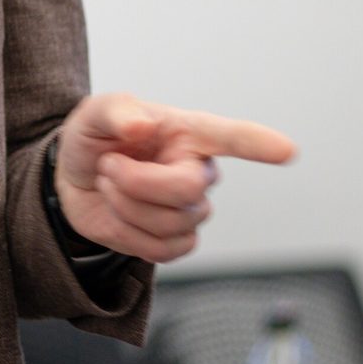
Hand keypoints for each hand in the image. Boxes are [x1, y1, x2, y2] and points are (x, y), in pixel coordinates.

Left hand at [54, 93, 296, 264]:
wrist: (75, 179)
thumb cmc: (95, 139)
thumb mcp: (94, 114)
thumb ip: (116, 112)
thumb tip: (141, 125)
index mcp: (188, 133)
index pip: (232, 137)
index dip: (259, 144)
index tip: (288, 150)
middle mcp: (199, 171)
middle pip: (187, 189)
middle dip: (136, 181)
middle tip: (108, 165)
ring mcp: (192, 209)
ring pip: (169, 223)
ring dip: (123, 204)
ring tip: (110, 184)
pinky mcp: (178, 241)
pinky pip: (161, 251)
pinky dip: (127, 234)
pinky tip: (120, 214)